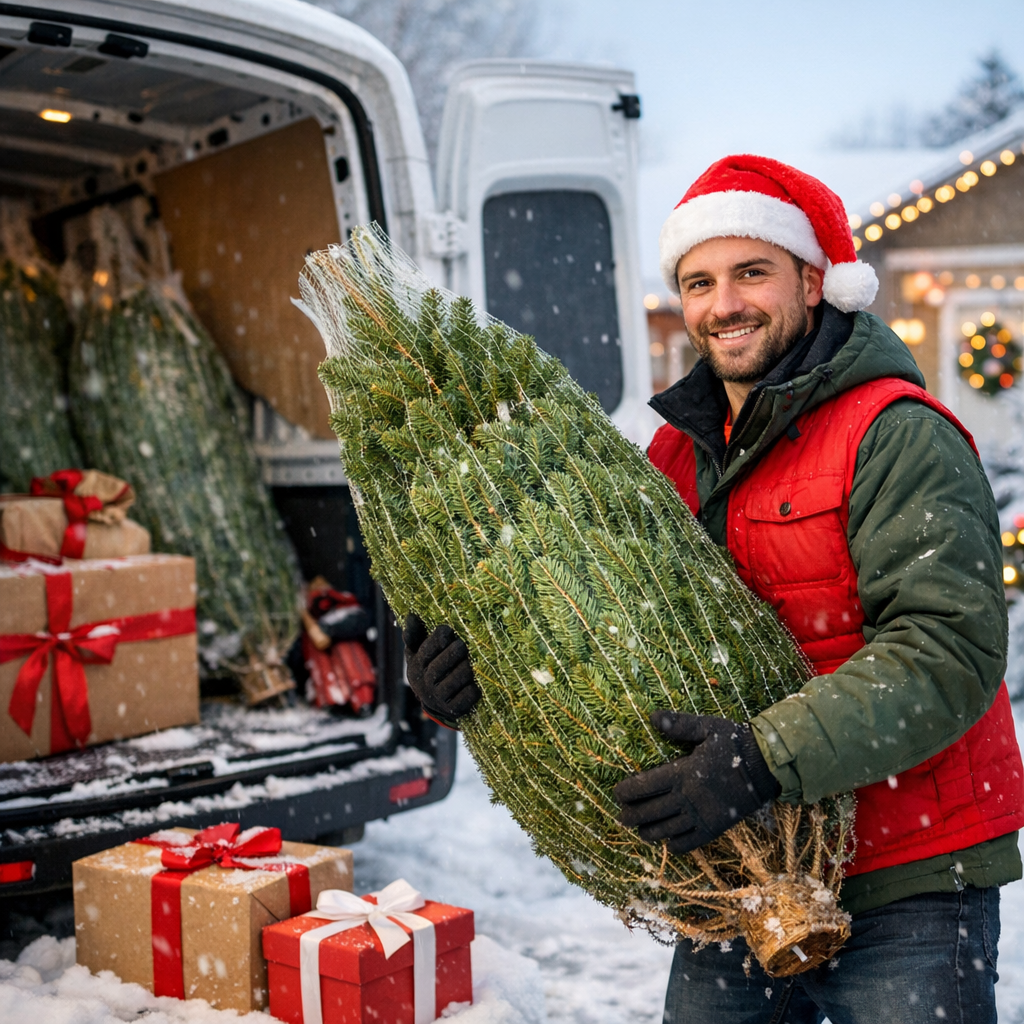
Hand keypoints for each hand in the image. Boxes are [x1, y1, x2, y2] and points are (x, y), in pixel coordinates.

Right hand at [403, 614, 480, 726]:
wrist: (437, 703)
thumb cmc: (430, 668)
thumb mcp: (419, 653)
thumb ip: (415, 635)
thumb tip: (411, 615)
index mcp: (416, 666)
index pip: (426, 650)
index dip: (438, 638)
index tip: (448, 630)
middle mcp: (425, 683)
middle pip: (441, 665)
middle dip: (455, 652)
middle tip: (463, 644)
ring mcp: (440, 698)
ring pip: (457, 679)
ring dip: (467, 668)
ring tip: (472, 661)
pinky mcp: (454, 709)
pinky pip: (467, 696)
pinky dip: (473, 689)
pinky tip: (476, 682)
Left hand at [613, 711, 780, 853]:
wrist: (766, 767)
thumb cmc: (735, 743)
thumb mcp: (708, 727)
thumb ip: (680, 724)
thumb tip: (653, 717)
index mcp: (684, 772)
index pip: (645, 786)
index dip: (627, 792)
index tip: (616, 794)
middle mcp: (689, 798)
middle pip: (650, 813)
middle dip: (631, 816)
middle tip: (621, 816)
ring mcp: (701, 816)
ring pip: (665, 831)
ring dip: (648, 832)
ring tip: (638, 830)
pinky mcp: (714, 829)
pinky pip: (688, 843)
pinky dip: (674, 845)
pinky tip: (667, 840)